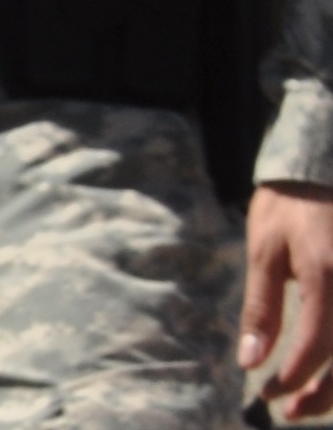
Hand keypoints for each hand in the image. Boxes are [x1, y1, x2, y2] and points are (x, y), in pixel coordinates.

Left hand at [246, 183, 332, 415]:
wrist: (324, 170)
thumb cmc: (288, 207)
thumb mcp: (264, 251)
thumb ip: (261, 309)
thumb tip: (250, 360)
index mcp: (328, 276)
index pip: (318, 344)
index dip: (295, 377)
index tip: (269, 394)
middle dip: (324, 395)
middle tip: (292, 412)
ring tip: (312, 402)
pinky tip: (331, 372)